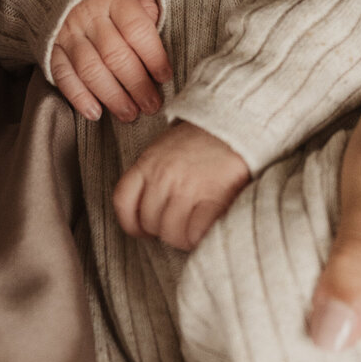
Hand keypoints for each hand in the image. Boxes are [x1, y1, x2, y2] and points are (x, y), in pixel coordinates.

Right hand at [50, 0, 170, 122]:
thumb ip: (147, 9)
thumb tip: (160, 41)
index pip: (137, 30)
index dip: (153, 56)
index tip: (165, 77)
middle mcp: (89, 15)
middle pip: (115, 55)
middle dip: (136, 84)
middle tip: (151, 106)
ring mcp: (67, 32)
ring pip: (90, 69)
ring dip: (112, 96)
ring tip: (129, 114)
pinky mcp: (50, 47)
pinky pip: (62, 75)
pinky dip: (78, 97)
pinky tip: (95, 112)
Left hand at [113, 121, 248, 249]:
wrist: (237, 123)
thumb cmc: (203, 138)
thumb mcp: (166, 147)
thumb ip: (153, 172)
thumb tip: (152, 207)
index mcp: (148, 162)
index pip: (123, 202)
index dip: (132, 223)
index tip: (144, 229)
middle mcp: (163, 176)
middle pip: (150, 222)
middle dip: (163, 229)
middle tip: (178, 225)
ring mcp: (187, 188)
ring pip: (171, 233)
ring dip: (182, 238)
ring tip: (193, 230)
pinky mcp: (213, 199)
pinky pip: (195, 233)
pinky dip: (198, 238)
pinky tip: (204, 232)